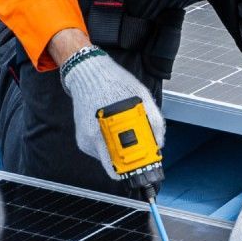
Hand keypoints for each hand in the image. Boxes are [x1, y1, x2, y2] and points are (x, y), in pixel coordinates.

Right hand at [60, 49, 163, 181]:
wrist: (88, 73)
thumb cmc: (114, 82)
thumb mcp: (141, 97)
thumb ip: (153, 121)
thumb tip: (159, 142)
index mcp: (108, 128)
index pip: (121, 162)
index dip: (136, 167)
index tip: (145, 166)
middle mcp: (93, 137)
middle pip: (114, 166)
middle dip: (129, 161)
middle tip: (139, 153)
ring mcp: (86, 139)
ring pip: (107, 158)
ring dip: (119, 151)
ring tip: (124, 132)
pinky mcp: (82, 139)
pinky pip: (99, 150)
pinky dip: (109, 144)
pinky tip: (112, 129)